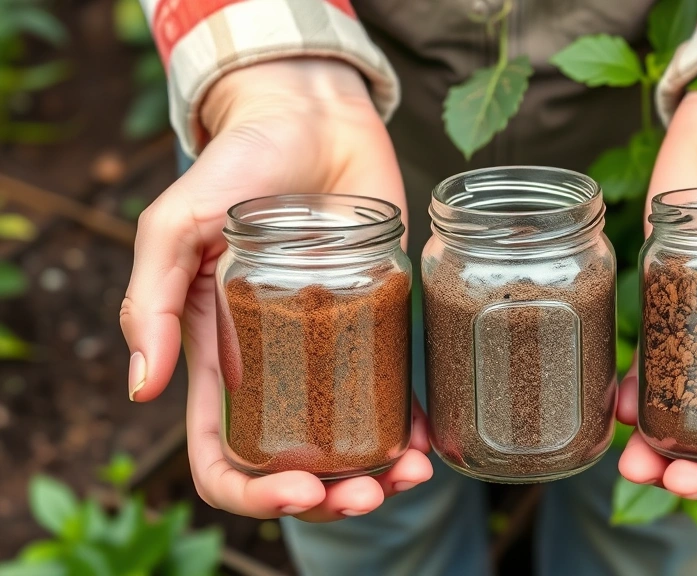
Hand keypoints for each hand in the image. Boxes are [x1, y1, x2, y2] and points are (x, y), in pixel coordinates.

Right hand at [119, 59, 431, 521]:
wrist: (314, 118)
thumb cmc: (241, 163)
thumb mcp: (178, 223)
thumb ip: (151, 298)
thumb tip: (142, 387)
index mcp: (218, 357)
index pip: (222, 454)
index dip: (253, 492)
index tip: (300, 491)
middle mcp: (275, 364)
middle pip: (294, 461)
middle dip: (328, 496)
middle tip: (367, 498)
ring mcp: (330, 346)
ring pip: (348, 437)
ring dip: (378, 474)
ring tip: (412, 476)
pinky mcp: (376, 319)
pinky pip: (394, 388)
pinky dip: (412, 425)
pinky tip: (433, 441)